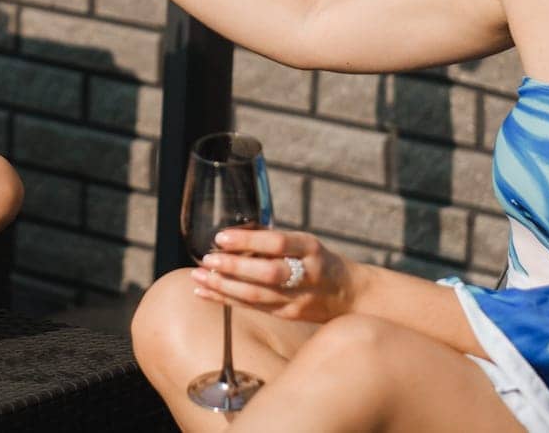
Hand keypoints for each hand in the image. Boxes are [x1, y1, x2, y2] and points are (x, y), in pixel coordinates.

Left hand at [191, 228, 363, 323]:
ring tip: (198, 276)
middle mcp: (307, 275)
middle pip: (268, 273)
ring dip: (223, 286)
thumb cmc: (320, 261)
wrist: (351, 296)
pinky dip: (225, 299)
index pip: (278, 243)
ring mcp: (298, 300)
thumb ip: (274, 240)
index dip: (248, 240)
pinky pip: (253, 308)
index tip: (221, 236)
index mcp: (311, 249)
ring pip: (257, 296)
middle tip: (207, 259)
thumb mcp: (305, 243)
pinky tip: (204, 291)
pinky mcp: (289, 316)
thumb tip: (233, 233)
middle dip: (234, 267)